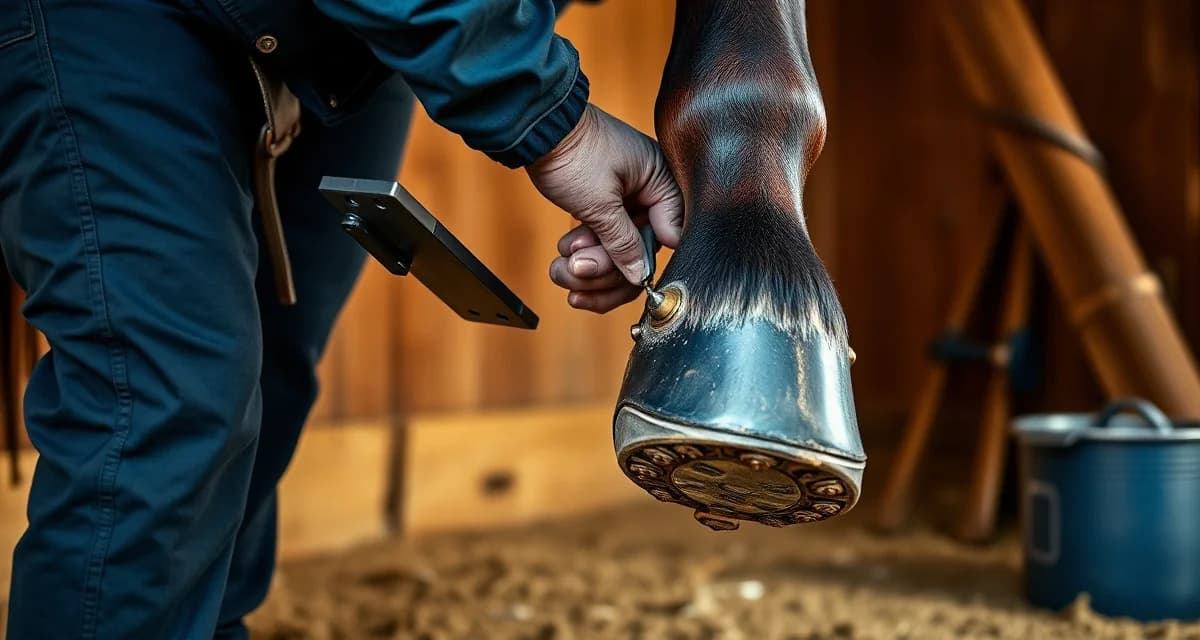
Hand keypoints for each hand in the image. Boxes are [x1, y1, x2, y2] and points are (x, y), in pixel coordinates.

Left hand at [526, 104, 683, 312]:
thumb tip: (640, 276)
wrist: (535, 128)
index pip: (668, 237)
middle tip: (576, 269)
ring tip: (561, 267)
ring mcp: (627, 200)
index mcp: (661, 181)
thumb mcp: (599, 204)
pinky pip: (604, 241)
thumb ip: (623, 243)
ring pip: (620, 252)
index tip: (623, 276)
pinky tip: (563, 258)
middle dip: (606, 269)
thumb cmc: (572, 152)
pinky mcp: (605, 206)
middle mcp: (649, 191)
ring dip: (589, 267)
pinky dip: (583, 254)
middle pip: (642, 251)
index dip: (644, 261)